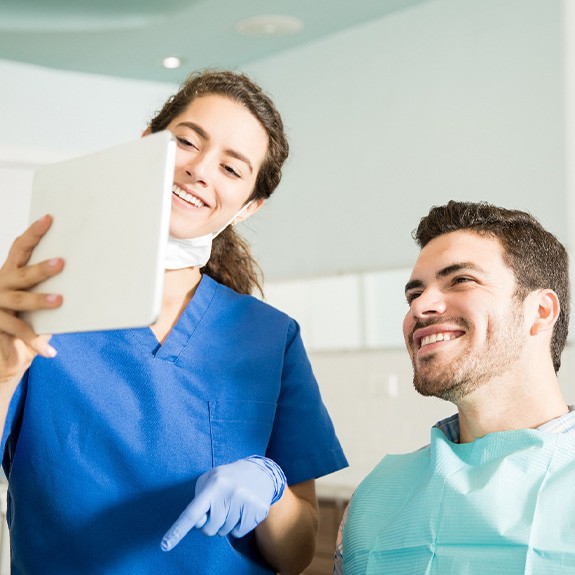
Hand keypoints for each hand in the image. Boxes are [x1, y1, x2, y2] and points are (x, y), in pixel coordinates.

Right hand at [0, 215, 63, 379]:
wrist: (2, 343)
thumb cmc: (25, 311)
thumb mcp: (35, 293)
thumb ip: (51, 282)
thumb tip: (92, 269)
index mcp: (12, 271)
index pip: (20, 247)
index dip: (33, 233)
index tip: (49, 218)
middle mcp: (1, 284)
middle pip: (22, 274)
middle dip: (41, 268)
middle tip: (62, 263)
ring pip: (20, 301)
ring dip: (40, 301)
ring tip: (59, 300)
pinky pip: (19, 332)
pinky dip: (36, 342)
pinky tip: (50, 352)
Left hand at [161, 455, 286, 550]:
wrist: (261, 472)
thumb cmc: (228, 478)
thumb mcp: (210, 479)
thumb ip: (198, 500)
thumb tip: (197, 523)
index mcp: (214, 484)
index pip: (192, 512)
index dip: (178, 530)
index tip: (165, 545)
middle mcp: (230, 493)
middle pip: (208, 529)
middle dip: (211, 522)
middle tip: (220, 505)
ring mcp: (245, 503)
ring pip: (224, 532)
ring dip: (225, 523)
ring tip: (233, 504)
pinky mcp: (257, 511)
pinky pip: (238, 534)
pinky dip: (238, 526)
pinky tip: (243, 510)